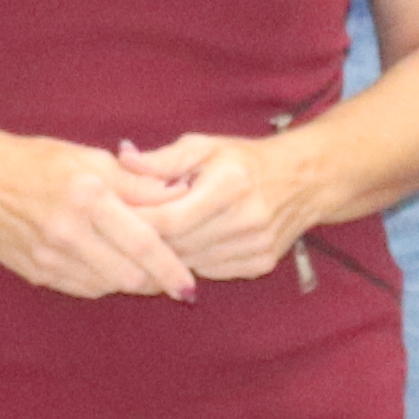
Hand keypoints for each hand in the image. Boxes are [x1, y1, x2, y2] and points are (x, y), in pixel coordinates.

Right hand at [0, 130, 205, 300]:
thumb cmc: (39, 162)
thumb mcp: (93, 159)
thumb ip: (140, 182)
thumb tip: (182, 193)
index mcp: (88, 196)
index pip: (144, 243)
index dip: (171, 268)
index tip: (190, 284)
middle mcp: (69, 231)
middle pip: (129, 276)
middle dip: (154, 280)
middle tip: (168, 273)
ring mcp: (50, 257)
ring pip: (108, 287)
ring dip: (129, 282)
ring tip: (138, 265)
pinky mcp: (37, 273)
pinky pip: (83, 289)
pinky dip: (102, 282)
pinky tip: (106, 264)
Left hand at [110, 129, 328, 284]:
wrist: (303, 180)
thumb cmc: (244, 160)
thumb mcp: (204, 147)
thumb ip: (162, 159)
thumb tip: (122, 159)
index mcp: (230, 185)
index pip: (169, 219)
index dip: (138, 222)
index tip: (115, 217)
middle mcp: (247, 219)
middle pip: (178, 246)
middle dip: (149, 240)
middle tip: (125, 231)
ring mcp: (256, 246)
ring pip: (191, 263)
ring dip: (170, 254)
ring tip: (157, 236)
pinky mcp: (261, 264)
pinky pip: (211, 271)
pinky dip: (194, 261)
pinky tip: (190, 243)